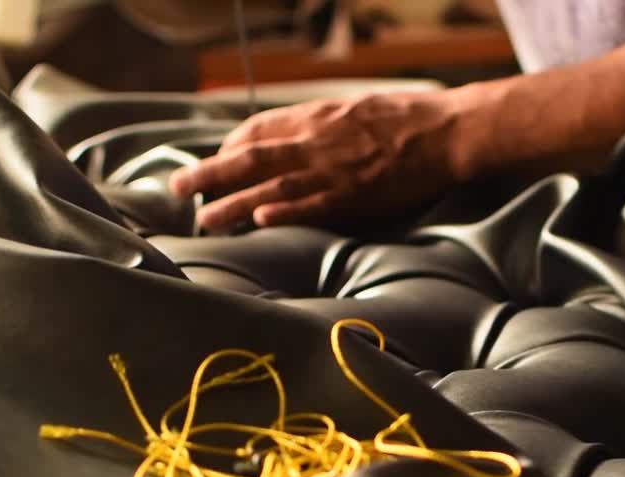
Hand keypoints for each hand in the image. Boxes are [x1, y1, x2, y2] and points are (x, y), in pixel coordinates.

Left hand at [169, 92, 462, 230]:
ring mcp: (332, 169)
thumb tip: (298, 136)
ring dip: (232, 202)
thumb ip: (323, 124)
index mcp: (316, 117)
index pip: (257, 131)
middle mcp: (315, 141)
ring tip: (204, 219)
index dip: (229, 148)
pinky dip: (284, 210)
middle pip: (249, 157)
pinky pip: (312, 204)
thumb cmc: (408, 119)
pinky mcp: (354, 195)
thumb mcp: (356, 109)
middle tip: (178, 187)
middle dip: (209, 173)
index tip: (214, 162)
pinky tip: (259, 219)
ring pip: (270, 185)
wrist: (447, 131)